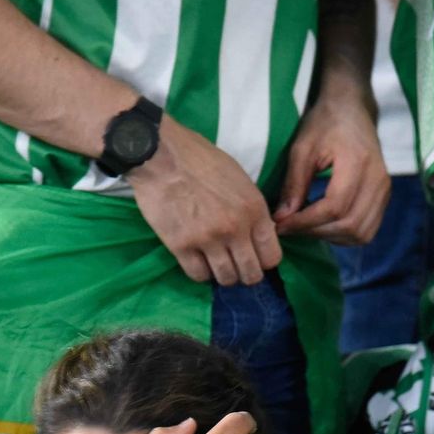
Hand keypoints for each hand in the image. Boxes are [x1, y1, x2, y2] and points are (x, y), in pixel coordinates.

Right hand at [127, 116, 283, 285]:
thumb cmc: (200, 160)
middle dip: (246, 274)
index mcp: (253, 209)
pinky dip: (201, 272)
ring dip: (223, 274)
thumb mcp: (239, 179)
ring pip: (226, 278)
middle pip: (251, 274)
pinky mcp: (181, 246)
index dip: (264, 261)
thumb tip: (259, 234)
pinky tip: (197, 260)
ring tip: (216, 263)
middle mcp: (235, 229)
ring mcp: (208, 240)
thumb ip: (252, 210)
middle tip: (236, 266)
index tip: (255, 257)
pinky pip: (198, 275)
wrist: (161, 154)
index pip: (272, 257)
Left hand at [273, 94, 390, 244]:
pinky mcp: (384, 197)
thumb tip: (282, 218)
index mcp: (358, 163)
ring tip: (306, 226)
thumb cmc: (325, 123)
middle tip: (290, 227)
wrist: (352, 109)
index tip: (281, 224)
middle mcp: (378, 179)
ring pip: (360, 233)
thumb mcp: (302, 148)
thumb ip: (294, 184)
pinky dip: (344, 235)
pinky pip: (367, 230)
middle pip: (348, 225)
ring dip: (329, 236)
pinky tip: (324, 224)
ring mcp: (384, 190)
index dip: (305, 222)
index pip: (334, 208)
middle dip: (315, 232)